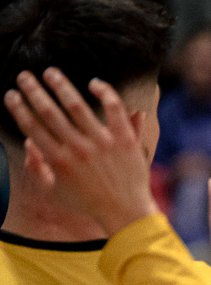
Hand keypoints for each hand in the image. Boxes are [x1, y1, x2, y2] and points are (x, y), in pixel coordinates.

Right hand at [5, 70, 156, 234]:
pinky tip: (93, 83)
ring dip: (60, 85)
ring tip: (51, 72)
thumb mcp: (56, 191)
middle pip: (49, 111)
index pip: (32, 127)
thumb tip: (28, 143)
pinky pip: (114, 108)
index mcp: (58, 161)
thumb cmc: (88, 202)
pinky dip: (104, 92)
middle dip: (32, 90)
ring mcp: (102, 143)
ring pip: (77, 106)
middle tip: (24, 75)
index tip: (11, 94)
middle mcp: (78, 150)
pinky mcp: (125, 140)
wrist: (125, 212)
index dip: (18, 107)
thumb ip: (39, 168)